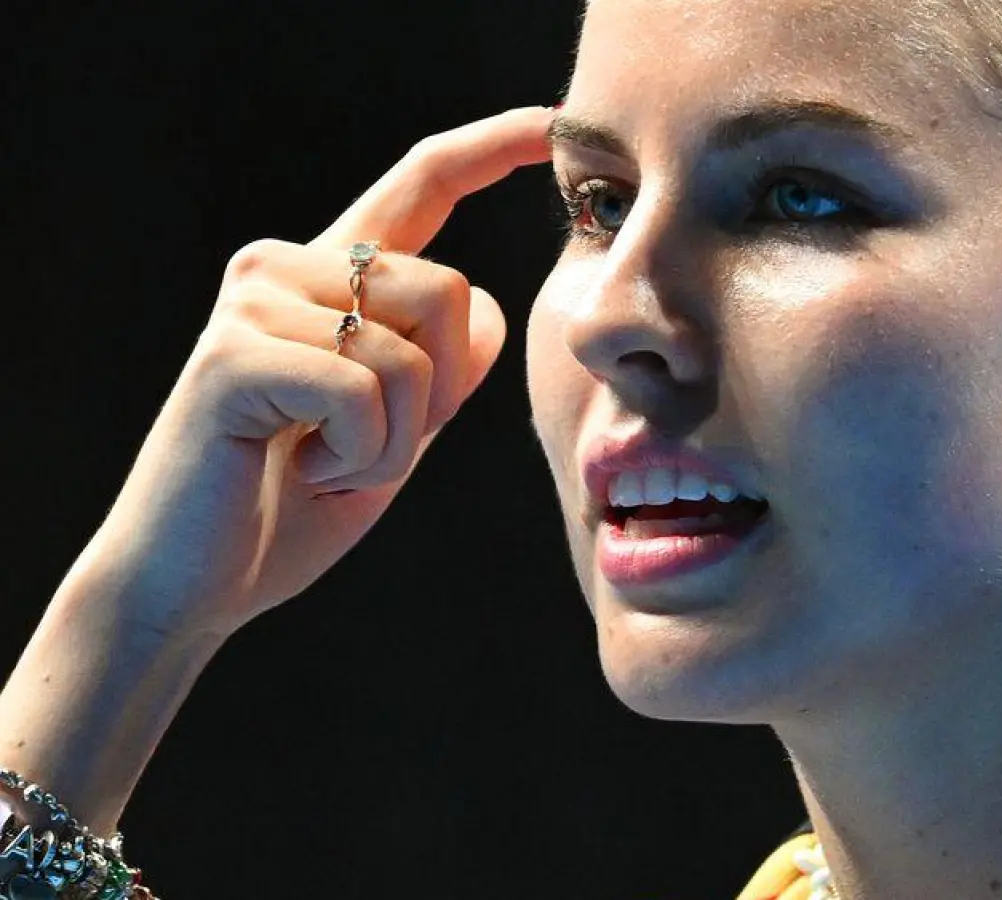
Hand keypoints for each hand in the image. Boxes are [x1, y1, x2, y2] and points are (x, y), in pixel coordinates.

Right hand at [64, 106, 554, 641]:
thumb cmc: (293, 505)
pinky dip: (359, 455)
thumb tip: (484, 310)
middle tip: (366, 447)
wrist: (194, 583)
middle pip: (449, 291)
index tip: (547, 122)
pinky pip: (363, 392)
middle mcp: (284, 267)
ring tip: (324, 463)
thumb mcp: (396, 431)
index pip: (421, 186)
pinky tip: (301, 470)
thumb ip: (439, 367)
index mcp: (328, 277)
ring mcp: (251, 304)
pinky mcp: (231, 357)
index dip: (490, 149)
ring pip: (411, 350)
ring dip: (394, 440)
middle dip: (441, 395)